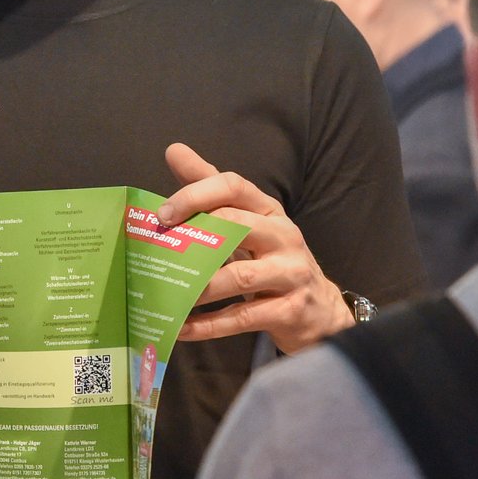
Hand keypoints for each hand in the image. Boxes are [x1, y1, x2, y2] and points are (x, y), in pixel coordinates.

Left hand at [159, 142, 352, 353]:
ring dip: (199, 286)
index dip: (196, 194)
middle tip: (158, 248)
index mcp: (268, 209)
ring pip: (239, 277)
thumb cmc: (271, 259)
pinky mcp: (290, 311)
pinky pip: (243, 317)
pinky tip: (182, 329)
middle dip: (194, 236)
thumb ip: (210, 189)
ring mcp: (291, 273)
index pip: (233, 186)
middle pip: (236, 225)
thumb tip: (174, 150)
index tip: (163, 212)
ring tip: (166, 295)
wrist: (319, 311)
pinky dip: (210, 325)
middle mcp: (283, 235)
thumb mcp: (246, 222)